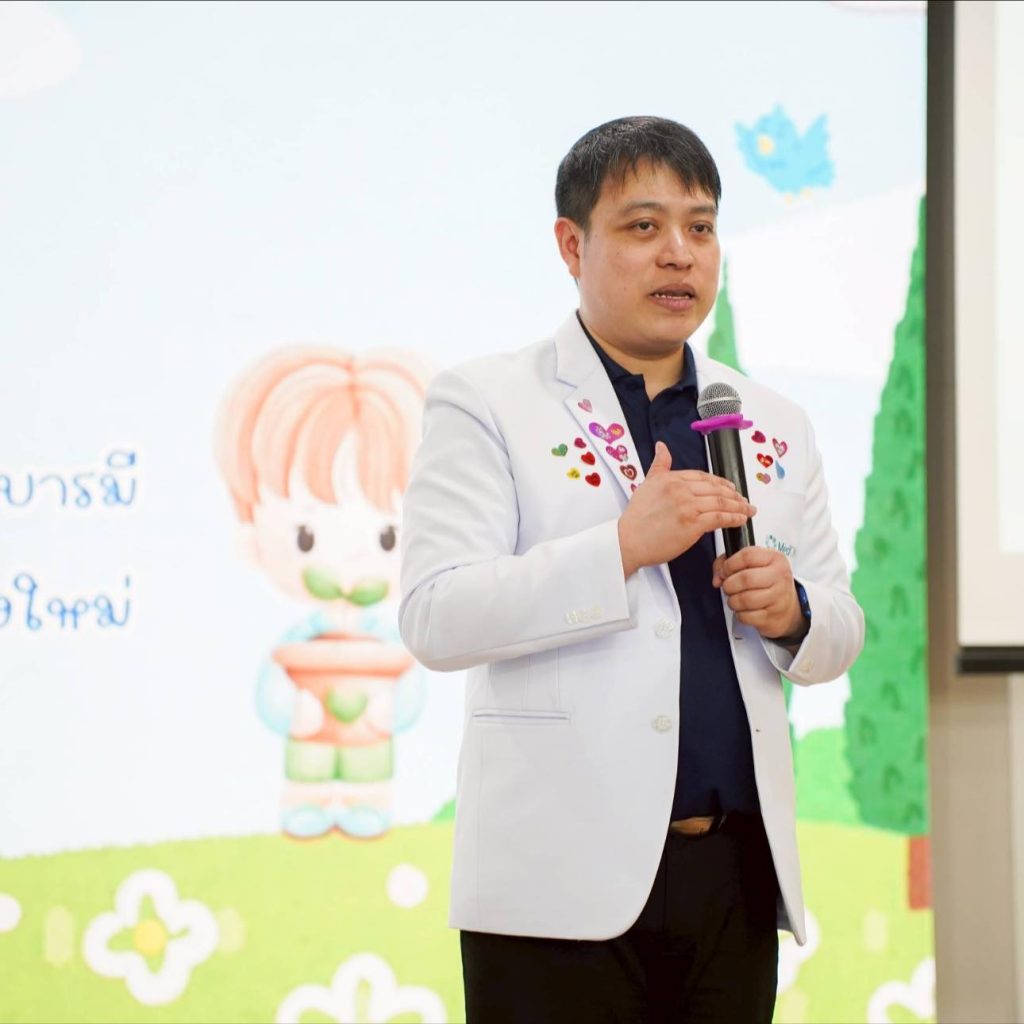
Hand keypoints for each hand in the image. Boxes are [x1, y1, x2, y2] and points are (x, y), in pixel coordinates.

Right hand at [618, 441, 755, 576]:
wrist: (628, 540)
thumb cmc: (636, 518)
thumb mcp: (647, 484)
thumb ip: (659, 465)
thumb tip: (661, 446)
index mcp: (671, 478)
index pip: (702, 477)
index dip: (719, 482)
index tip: (729, 487)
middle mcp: (681, 489)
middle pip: (715, 488)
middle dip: (733, 494)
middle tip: (743, 500)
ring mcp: (688, 507)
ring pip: (721, 502)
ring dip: (738, 506)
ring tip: (747, 510)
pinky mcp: (693, 524)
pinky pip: (720, 518)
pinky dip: (734, 518)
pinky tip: (741, 519)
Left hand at [712, 547, 805, 643]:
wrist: (787, 606)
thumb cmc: (766, 582)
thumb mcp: (752, 564)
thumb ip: (727, 563)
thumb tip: (717, 578)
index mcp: (774, 558)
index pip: (747, 556)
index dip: (729, 565)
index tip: (724, 572)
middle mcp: (779, 576)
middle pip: (746, 578)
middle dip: (729, 585)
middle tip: (728, 587)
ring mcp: (779, 597)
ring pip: (745, 599)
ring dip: (733, 601)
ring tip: (735, 599)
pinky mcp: (773, 616)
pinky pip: (747, 616)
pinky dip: (740, 614)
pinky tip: (744, 610)